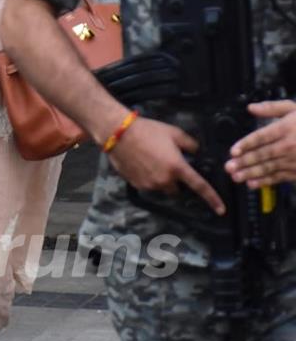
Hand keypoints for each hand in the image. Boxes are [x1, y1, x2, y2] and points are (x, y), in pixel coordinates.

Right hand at [107, 115, 225, 214]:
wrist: (119, 134)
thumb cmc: (148, 131)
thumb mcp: (174, 133)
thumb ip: (190, 144)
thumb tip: (196, 152)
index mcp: (177, 167)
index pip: (199, 186)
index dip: (212, 199)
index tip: (221, 210)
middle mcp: (165, 180)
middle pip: (177, 189)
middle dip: (176, 181)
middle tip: (169, 164)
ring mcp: (150, 184)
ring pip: (162, 187)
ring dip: (162, 179)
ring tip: (152, 161)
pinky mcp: (137, 185)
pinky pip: (148, 185)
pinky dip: (149, 178)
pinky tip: (142, 164)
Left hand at [225, 100, 295, 187]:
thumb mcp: (294, 108)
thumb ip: (272, 108)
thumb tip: (251, 108)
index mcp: (286, 127)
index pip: (261, 137)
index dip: (245, 144)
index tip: (233, 151)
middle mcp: (289, 144)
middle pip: (262, 154)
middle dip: (244, 162)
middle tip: (229, 167)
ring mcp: (294, 159)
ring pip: (269, 167)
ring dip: (251, 173)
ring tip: (236, 177)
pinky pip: (279, 176)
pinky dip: (265, 181)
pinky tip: (253, 184)